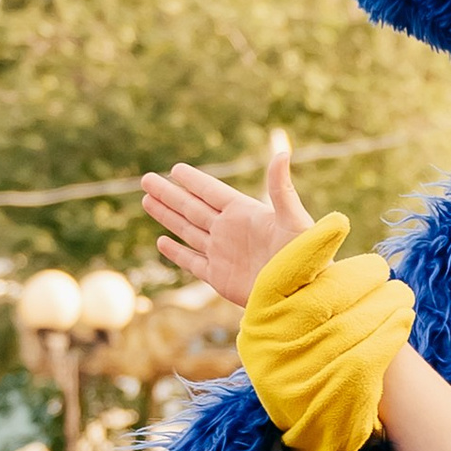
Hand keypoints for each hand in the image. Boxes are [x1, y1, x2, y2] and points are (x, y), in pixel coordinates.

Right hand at [144, 134, 311, 308]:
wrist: (302, 297)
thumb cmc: (304, 257)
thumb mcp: (294, 219)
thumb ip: (282, 188)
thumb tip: (283, 153)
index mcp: (244, 213)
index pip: (211, 192)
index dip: (193, 180)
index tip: (175, 169)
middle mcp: (229, 231)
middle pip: (191, 208)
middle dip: (169, 194)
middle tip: (146, 179)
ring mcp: (222, 254)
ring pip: (187, 230)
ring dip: (167, 216)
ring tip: (147, 201)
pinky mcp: (219, 278)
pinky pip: (192, 261)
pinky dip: (176, 252)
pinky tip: (162, 242)